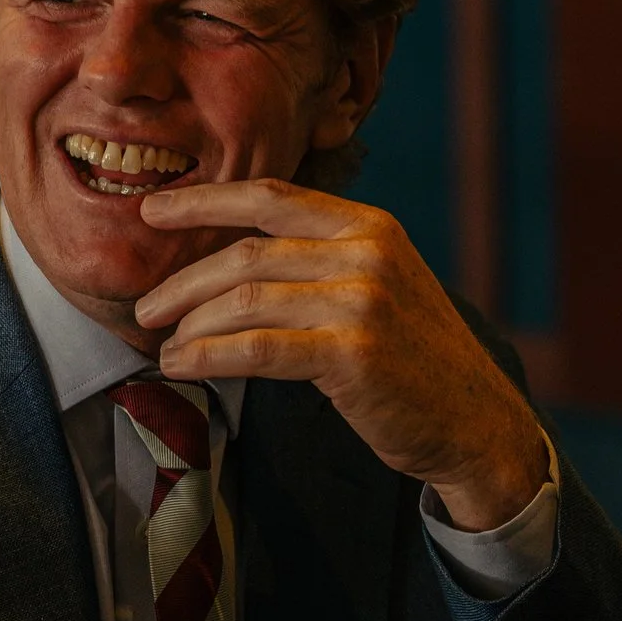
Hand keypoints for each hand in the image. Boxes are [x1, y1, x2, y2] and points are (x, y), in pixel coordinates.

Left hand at [133, 179, 546, 530]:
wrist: (476, 423)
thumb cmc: (412, 360)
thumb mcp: (376, 287)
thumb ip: (317, 262)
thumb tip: (223, 264)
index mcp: (368, 227)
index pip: (271, 197)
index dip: (204, 201)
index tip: (153, 211)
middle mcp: (367, 253)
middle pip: (246, 255)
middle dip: (183, 284)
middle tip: (145, 309)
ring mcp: (361, 300)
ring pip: (244, 301)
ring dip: (190, 327)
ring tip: (164, 348)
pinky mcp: (351, 352)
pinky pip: (256, 348)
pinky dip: (207, 356)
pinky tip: (182, 366)